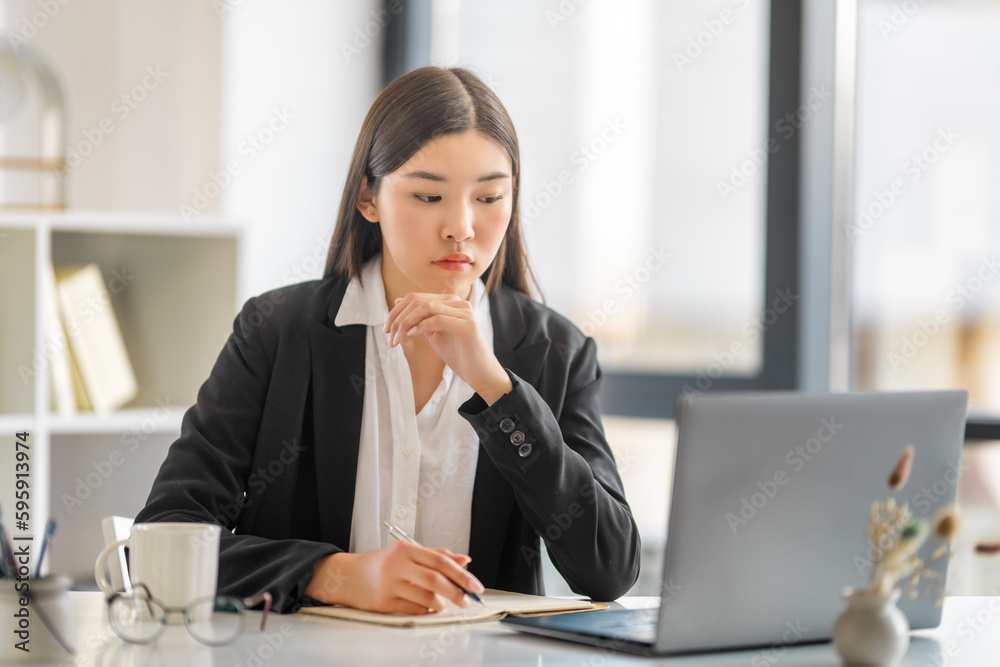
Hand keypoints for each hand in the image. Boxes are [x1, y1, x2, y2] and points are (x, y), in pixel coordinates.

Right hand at [303, 541, 483, 613]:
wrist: (349, 577)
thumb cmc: (383, 564)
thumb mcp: (408, 553)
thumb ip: (437, 555)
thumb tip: (465, 560)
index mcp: (406, 549)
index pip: (441, 561)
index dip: (462, 574)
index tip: (475, 585)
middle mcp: (397, 565)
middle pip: (435, 580)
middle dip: (457, 592)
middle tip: (468, 600)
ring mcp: (389, 584)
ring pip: (426, 598)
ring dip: (441, 604)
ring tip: (442, 603)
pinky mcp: (383, 602)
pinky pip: (414, 610)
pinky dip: (426, 611)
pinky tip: (426, 608)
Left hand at [384, 293, 512, 403]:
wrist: (482, 374)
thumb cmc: (459, 355)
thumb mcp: (434, 334)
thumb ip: (419, 318)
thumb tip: (397, 301)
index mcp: (450, 302)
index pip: (415, 298)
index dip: (396, 313)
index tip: (386, 331)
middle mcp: (458, 302)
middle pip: (418, 301)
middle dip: (398, 319)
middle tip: (389, 339)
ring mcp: (465, 312)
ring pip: (426, 307)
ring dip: (406, 324)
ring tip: (397, 341)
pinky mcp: (468, 325)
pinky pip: (438, 319)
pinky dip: (421, 326)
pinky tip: (411, 336)